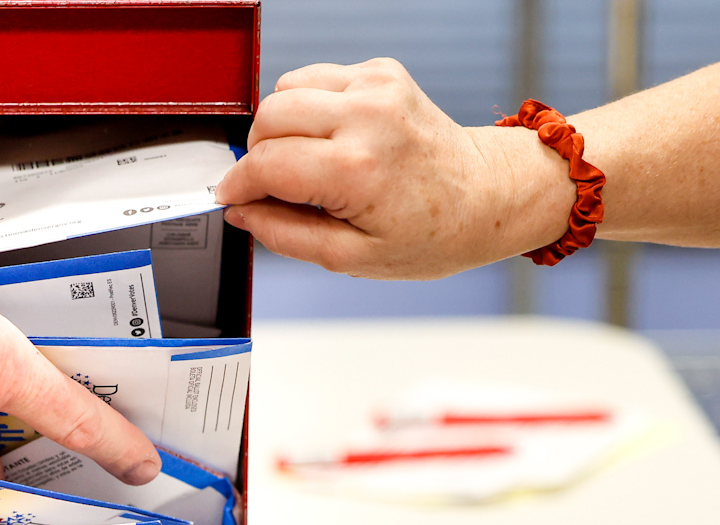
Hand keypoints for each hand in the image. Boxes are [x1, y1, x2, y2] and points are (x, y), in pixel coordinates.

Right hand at [213, 58, 573, 279]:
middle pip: (268, 117)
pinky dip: (310, 108)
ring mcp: (377, 86)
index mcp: (357, 168)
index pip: (265, 164)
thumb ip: (284, 234)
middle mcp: (367, 116)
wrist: (487, 195)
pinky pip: (316, 79)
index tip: (232, 198)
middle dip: (257, 153)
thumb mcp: (350, 257)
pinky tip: (331, 137)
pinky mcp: (382, 72)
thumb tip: (242, 213)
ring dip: (281, 126)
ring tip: (305, 160)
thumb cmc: (433, 232)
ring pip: (285, 89)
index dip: (238, 185)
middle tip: (273, 186)